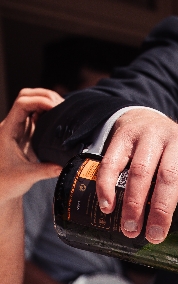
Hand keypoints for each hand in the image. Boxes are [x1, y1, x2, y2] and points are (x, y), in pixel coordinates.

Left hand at [0, 88, 62, 204]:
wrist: (2, 189)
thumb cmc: (8, 183)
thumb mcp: (26, 177)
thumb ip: (46, 171)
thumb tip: (66, 166)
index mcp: (7, 131)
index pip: (21, 105)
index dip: (38, 101)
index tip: (55, 107)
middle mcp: (13, 125)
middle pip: (26, 96)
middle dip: (44, 95)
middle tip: (62, 105)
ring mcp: (20, 128)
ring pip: (32, 103)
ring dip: (47, 102)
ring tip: (64, 110)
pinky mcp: (28, 134)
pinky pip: (38, 115)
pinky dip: (49, 112)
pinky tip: (61, 119)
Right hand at [96, 110, 177, 243]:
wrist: (145, 118)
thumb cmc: (173, 157)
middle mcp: (177, 140)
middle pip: (169, 177)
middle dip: (161, 211)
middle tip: (154, 236)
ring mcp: (149, 135)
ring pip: (141, 172)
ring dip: (134, 204)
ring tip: (130, 229)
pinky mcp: (124, 135)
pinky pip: (113, 162)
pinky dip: (108, 186)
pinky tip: (107, 207)